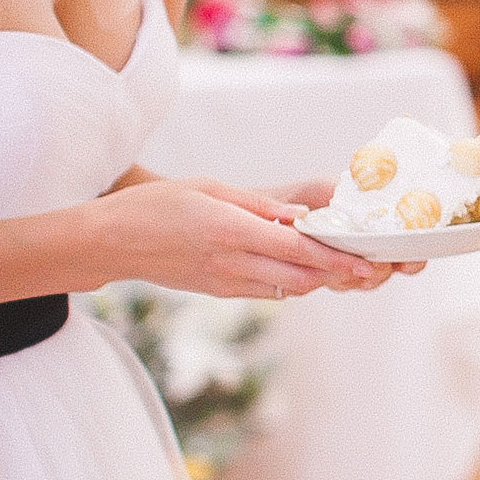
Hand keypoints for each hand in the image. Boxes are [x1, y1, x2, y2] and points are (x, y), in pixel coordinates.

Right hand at [88, 178, 397, 298]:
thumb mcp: (209, 188)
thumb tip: (303, 216)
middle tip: (370, 267)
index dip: (336, 259)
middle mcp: (230, 263)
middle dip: (338, 275)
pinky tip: (305, 269)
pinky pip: (266, 292)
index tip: (368, 263)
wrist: (109, 242)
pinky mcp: (218, 291)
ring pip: (287, 290)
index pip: (296, 250)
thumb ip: (259, 205)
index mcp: (230, 232)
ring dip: (317, 280)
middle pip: (300, 278)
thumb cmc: (157, 205)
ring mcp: (224, 283)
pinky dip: (291, 283)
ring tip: (345, 266)